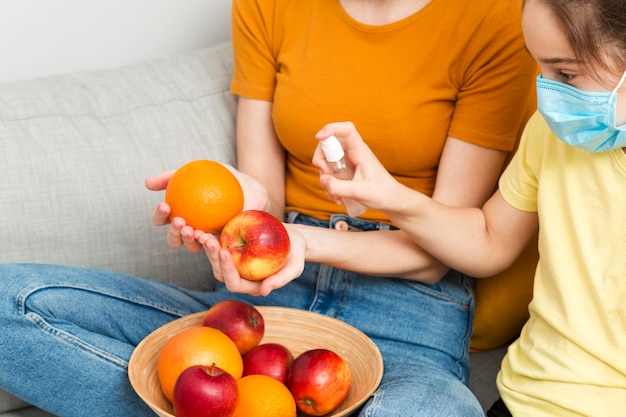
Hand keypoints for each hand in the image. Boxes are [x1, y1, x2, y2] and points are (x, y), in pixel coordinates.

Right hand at [145, 164, 271, 251]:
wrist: (254, 188)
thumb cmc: (225, 179)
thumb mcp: (201, 170)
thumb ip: (174, 175)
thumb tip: (146, 183)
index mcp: (182, 213)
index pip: (163, 219)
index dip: (159, 216)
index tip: (165, 205)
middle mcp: (192, 229)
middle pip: (173, 239)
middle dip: (173, 233)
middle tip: (180, 221)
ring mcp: (208, 239)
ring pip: (191, 247)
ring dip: (189, 240)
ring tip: (194, 230)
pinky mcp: (224, 246)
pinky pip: (215, 249)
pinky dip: (210, 244)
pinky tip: (212, 238)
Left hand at [197, 223, 305, 296]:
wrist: (293, 239)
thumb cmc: (296, 254)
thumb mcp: (295, 267)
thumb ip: (281, 280)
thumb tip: (264, 292)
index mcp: (252, 285)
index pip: (234, 283)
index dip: (227, 270)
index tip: (225, 252)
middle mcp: (240, 276)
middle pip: (220, 273)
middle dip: (212, 258)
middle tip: (209, 240)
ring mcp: (234, 263)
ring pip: (214, 260)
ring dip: (207, 248)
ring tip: (204, 233)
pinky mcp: (232, 249)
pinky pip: (217, 246)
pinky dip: (210, 238)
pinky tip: (206, 226)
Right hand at [312, 122, 402, 211]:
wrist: (390, 200)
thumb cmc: (381, 193)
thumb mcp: (359, 192)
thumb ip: (338, 187)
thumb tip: (323, 179)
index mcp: (360, 151)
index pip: (346, 129)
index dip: (331, 128)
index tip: (319, 137)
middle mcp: (352, 152)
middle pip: (329, 145)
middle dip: (322, 162)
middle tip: (327, 178)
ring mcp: (348, 161)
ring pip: (326, 161)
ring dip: (325, 178)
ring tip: (335, 195)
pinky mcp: (345, 170)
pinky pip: (330, 172)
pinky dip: (329, 184)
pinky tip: (337, 196)